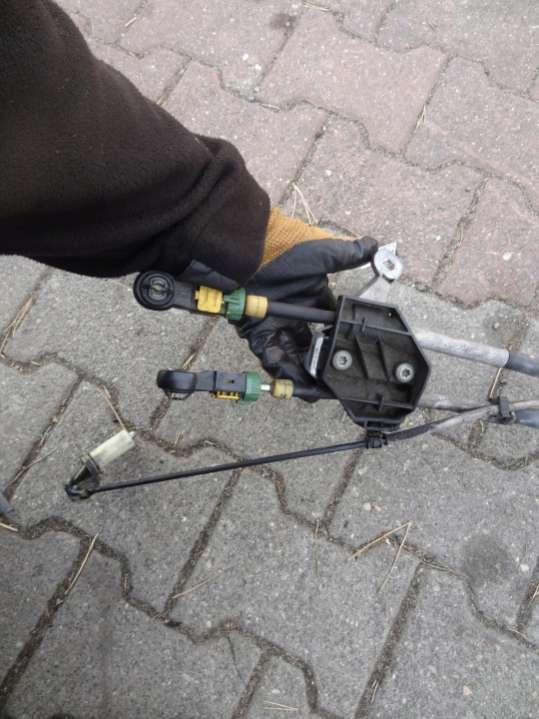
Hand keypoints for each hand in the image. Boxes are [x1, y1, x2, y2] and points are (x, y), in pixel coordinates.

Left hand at [236, 209, 377, 398]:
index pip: (328, 321)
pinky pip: (270, 355)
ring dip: (303, 370)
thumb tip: (375, 245)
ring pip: (292, 353)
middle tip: (334, 378)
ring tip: (317, 389)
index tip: (351, 351)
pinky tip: (294, 381)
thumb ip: (349, 255)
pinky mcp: (255, 331)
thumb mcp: (323, 253)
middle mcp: (293, 312)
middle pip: (310, 343)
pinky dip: (281, 368)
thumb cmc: (283, 248)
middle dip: (321, 360)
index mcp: (311, 295)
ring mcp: (274, 322)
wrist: (249, 250)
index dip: (339, 336)